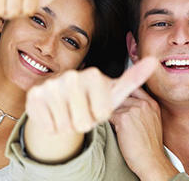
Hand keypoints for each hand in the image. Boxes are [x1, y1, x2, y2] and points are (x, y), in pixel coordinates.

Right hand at [25, 58, 157, 133]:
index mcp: (93, 75)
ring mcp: (50, 85)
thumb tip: (155, 61)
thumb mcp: (117, 91)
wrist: (66, 100)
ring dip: (68, 125)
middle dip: (84, 122)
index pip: (101, 113)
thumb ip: (135, 78)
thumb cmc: (95, 98)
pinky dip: (52, 126)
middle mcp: (71, 77)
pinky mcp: (33, 96)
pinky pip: (46, 125)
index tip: (98, 106)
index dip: (100, 116)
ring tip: (70, 112)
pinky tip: (56, 114)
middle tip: (83, 111)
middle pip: (81, 121)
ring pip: (63, 125)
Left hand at [110, 88, 178, 179]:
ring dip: (112, 114)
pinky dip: (108, 122)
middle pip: (122, 96)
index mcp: (153, 104)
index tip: (119, 99)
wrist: (151, 161)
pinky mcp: (124, 118)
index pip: (134, 89)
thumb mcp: (152, 122)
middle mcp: (144, 104)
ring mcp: (135, 110)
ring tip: (114, 125)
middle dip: (117, 105)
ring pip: (115, 106)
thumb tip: (124, 105)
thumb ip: (142, 110)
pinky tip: (113, 130)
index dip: (125, 94)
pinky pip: (109, 115)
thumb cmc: (149, 146)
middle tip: (114, 115)